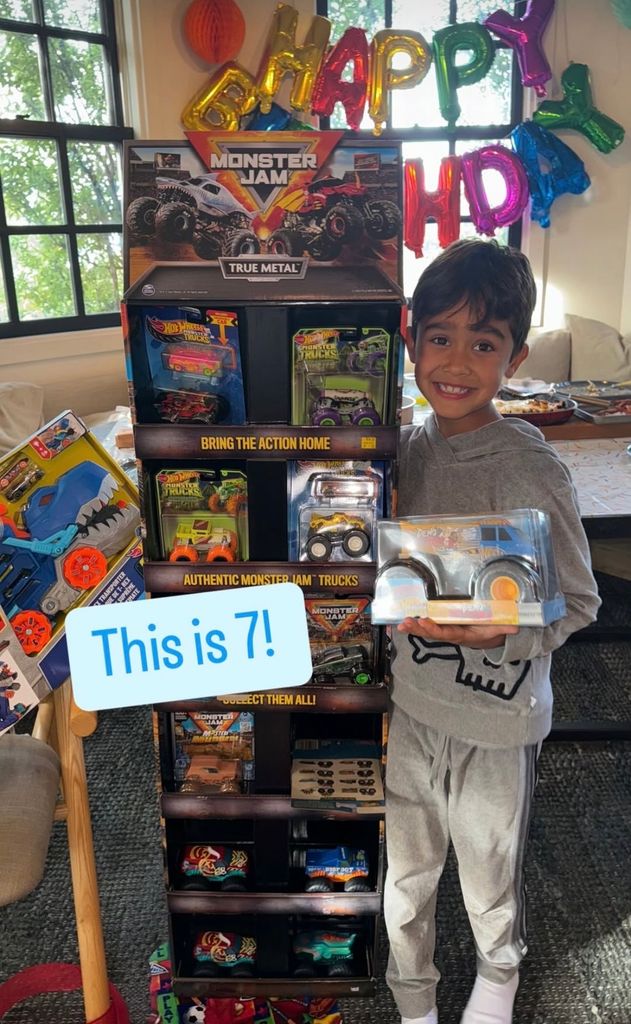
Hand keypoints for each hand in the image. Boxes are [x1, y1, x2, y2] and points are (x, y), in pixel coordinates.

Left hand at [397, 616, 517, 649]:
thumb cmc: (493, 631)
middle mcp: (453, 635)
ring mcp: (448, 631)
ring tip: (401, 624)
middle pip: (433, 633)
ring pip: (428, 631)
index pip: (448, 633)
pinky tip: (405, 622)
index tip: (425, 622)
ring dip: (414, 628)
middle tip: (406, 624)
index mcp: (464, 635)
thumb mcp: (500, 630)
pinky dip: (417, 624)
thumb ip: (505, 628)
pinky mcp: (445, 627)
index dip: (435, 629)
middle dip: (419, 629)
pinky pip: (429, 626)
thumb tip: (515, 627)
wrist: (491, 638)